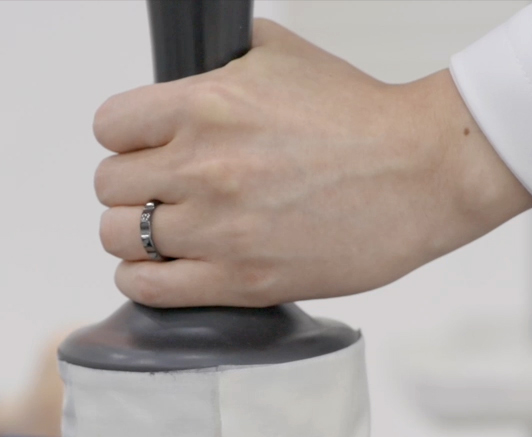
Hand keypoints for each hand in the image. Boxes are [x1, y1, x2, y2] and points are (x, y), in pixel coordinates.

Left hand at [94, 20, 531, 307]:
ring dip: (135, 234)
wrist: (423, 172)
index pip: (111, 126)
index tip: (147, 146)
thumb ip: (220, 60)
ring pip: (120, 239)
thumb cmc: (362, 117)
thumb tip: (185, 69)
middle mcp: (205, 167)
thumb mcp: (282, 55)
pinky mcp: (243, 281)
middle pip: (109, 186)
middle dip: (132, 185)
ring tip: (166, 230)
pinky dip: (144, 279)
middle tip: (163, 189)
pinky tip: (164, 268)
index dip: (127, 136)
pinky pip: (149, 287)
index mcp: (207, 105)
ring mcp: (221, 229)